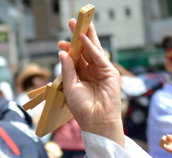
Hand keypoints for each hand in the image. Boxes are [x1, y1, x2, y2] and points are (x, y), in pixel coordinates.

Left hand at [58, 19, 122, 146]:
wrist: (96, 121)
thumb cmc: (82, 108)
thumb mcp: (70, 87)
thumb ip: (67, 69)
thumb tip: (62, 52)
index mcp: (81, 76)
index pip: (75, 59)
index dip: (69, 49)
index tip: (61, 42)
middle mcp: (91, 72)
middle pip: (85, 50)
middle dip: (79, 36)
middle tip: (73, 22)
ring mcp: (101, 71)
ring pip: (94, 50)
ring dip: (86, 37)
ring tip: (79, 25)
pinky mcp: (110, 73)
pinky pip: (99, 57)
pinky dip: (91, 47)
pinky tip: (84, 39)